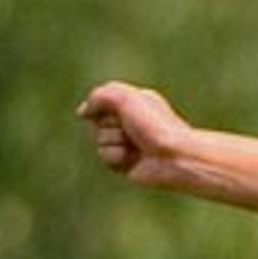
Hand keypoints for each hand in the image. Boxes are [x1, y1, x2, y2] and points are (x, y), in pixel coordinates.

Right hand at [76, 81, 193, 186]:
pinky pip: (104, 157)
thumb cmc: (156, 125)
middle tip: (132, 129)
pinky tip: (133, 158)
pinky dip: (116, 156)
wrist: (174, 157)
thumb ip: (99, 96)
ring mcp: (127, 143)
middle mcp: (130, 122)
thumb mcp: (126, 98)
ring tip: (136, 145)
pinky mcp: (124, 162)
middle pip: (96, 122)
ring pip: (98, 140)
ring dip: (114, 141)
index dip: (105, 107)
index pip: (99, 102)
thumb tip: (83, 112)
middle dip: (109, 125)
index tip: (123, 110)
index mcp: (134, 103)